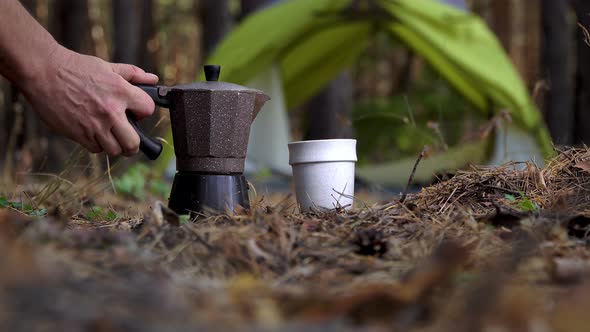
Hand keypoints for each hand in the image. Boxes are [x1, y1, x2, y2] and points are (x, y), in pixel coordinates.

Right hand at [21, 45, 158, 155]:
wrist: (43, 72)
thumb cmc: (75, 68)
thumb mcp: (108, 67)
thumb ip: (133, 74)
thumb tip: (153, 80)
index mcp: (121, 92)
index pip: (148, 110)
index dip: (145, 111)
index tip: (137, 112)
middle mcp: (110, 111)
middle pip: (133, 143)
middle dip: (134, 144)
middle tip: (129, 139)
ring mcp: (94, 125)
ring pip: (115, 150)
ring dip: (115, 146)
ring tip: (110, 136)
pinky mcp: (79, 134)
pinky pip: (95, 149)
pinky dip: (96, 144)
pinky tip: (93, 133)